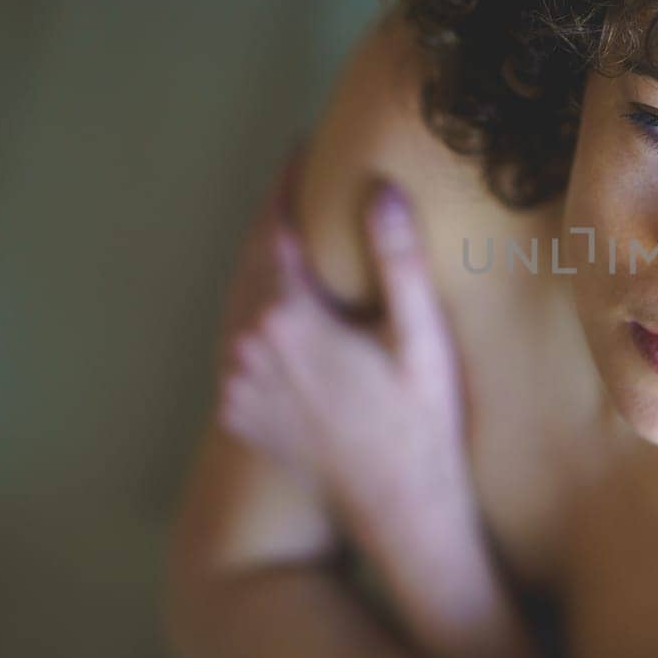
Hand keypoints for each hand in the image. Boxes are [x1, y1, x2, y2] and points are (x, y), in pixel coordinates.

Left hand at [216, 151, 468, 508]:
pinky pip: (235, 344)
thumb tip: (382, 189)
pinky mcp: (237, 412)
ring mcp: (236, 384)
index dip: (288, 184)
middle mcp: (248, 348)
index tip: (302, 147)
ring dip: (257, 265)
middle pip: (247, 261)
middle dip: (269, 219)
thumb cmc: (422, 423)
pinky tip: (277, 303)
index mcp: (288, 319)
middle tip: (293, 180)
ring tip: (284, 232)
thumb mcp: (421, 337)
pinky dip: (252, 313)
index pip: (274, 229)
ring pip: (236, 303)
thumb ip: (397, 259)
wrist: (399, 510)